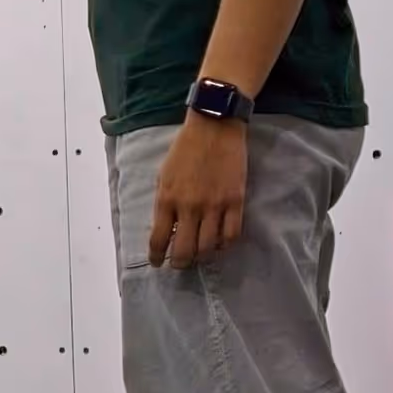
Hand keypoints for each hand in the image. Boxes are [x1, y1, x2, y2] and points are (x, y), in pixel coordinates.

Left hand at [144, 117, 249, 267]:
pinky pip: (231, 235)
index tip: (157, 263)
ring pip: (208, 247)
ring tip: (200, 255)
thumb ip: (165, 202)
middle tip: (180, 264)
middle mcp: (189, 207)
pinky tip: (219, 242)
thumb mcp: (164, 175)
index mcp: (167, 199)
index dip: (157, 256)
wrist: (214, 128)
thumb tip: (166, 227)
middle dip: (180, 263)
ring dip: (202, 256)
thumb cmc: (185, 149)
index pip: (159, 239)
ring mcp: (214, 206)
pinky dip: (224, 244)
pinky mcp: (235, 202)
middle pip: (184, 250)